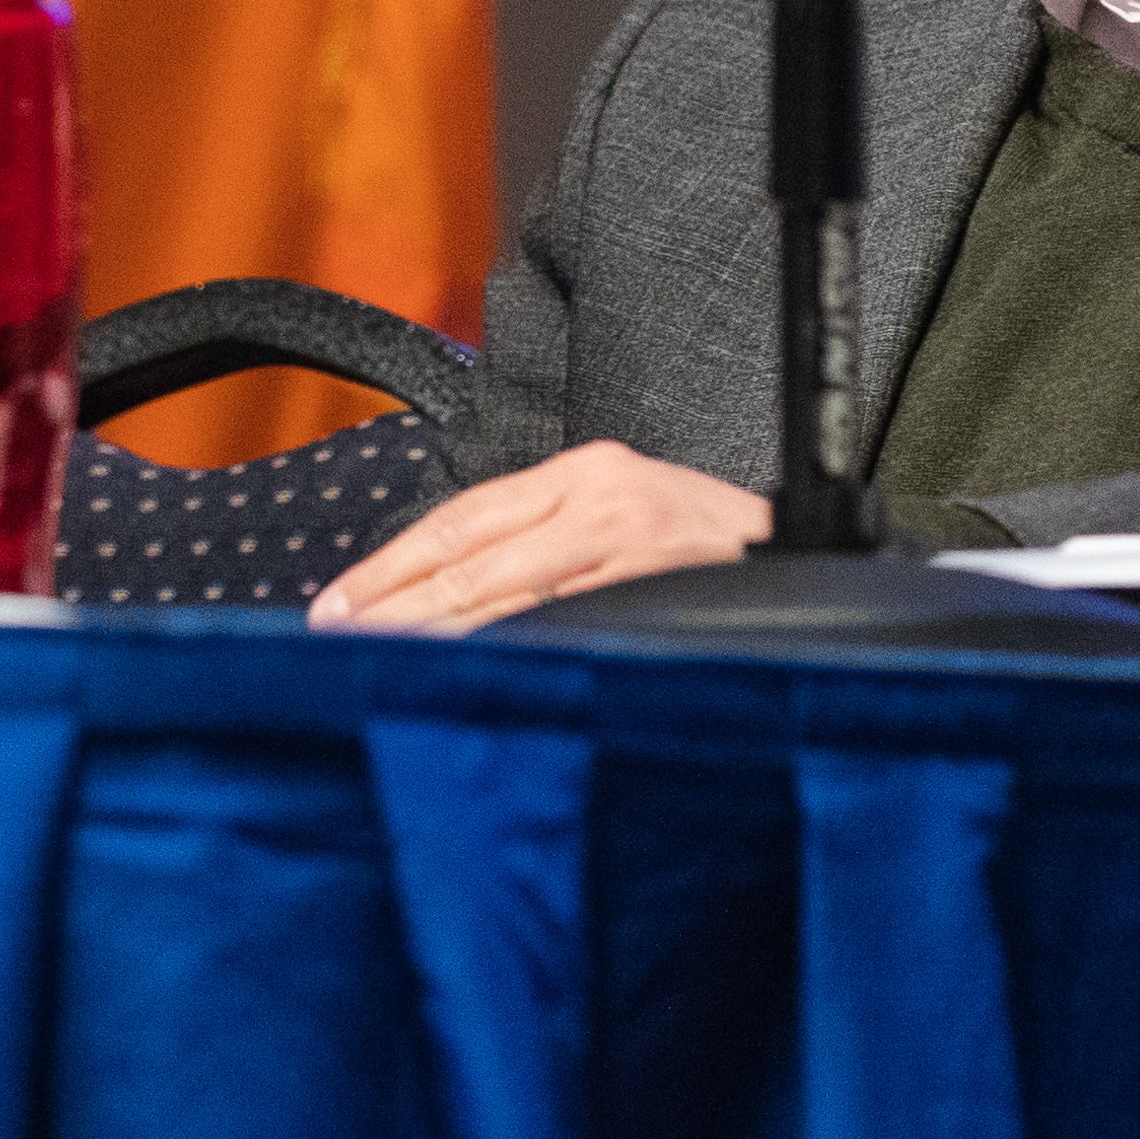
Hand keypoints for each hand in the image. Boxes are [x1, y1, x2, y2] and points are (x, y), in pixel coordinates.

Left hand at [309, 442, 776, 628]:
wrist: (807, 553)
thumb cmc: (706, 544)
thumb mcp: (623, 513)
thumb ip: (548, 539)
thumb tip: (449, 591)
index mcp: (583, 471)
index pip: (461, 517)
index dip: (392, 562)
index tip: (338, 600)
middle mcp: (598, 497)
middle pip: (469, 556)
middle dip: (392, 602)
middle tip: (332, 635)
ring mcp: (627, 542)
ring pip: (504, 593)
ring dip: (431, 631)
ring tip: (372, 657)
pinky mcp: (654, 584)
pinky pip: (558, 622)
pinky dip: (502, 647)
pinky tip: (458, 668)